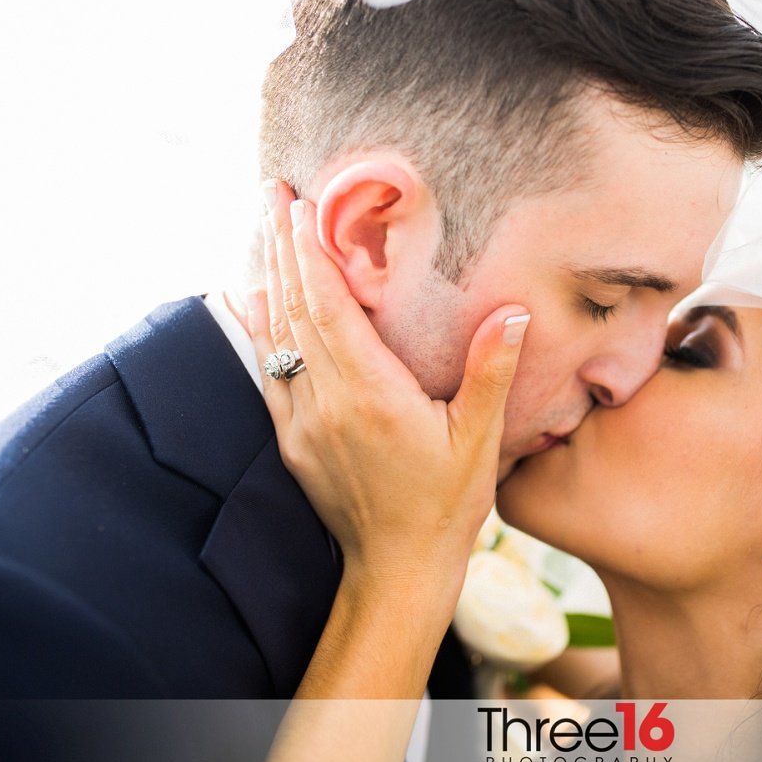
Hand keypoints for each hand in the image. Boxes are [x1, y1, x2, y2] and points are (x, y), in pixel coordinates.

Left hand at [248, 181, 530, 599]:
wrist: (397, 568)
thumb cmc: (445, 504)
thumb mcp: (479, 441)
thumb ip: (490, 373)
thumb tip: (512, 314)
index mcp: (372, 397)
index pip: (330, 309)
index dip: (313, 254)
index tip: (300, 206)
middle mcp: (327, 404)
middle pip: (294, 310)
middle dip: (281, 247)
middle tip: (271, 194)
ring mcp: (302, 423)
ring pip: (274, 337)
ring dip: (267, 278)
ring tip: (260, 229)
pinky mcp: (292, 440)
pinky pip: (266, 371)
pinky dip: (257, 328)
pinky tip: (249, 298)